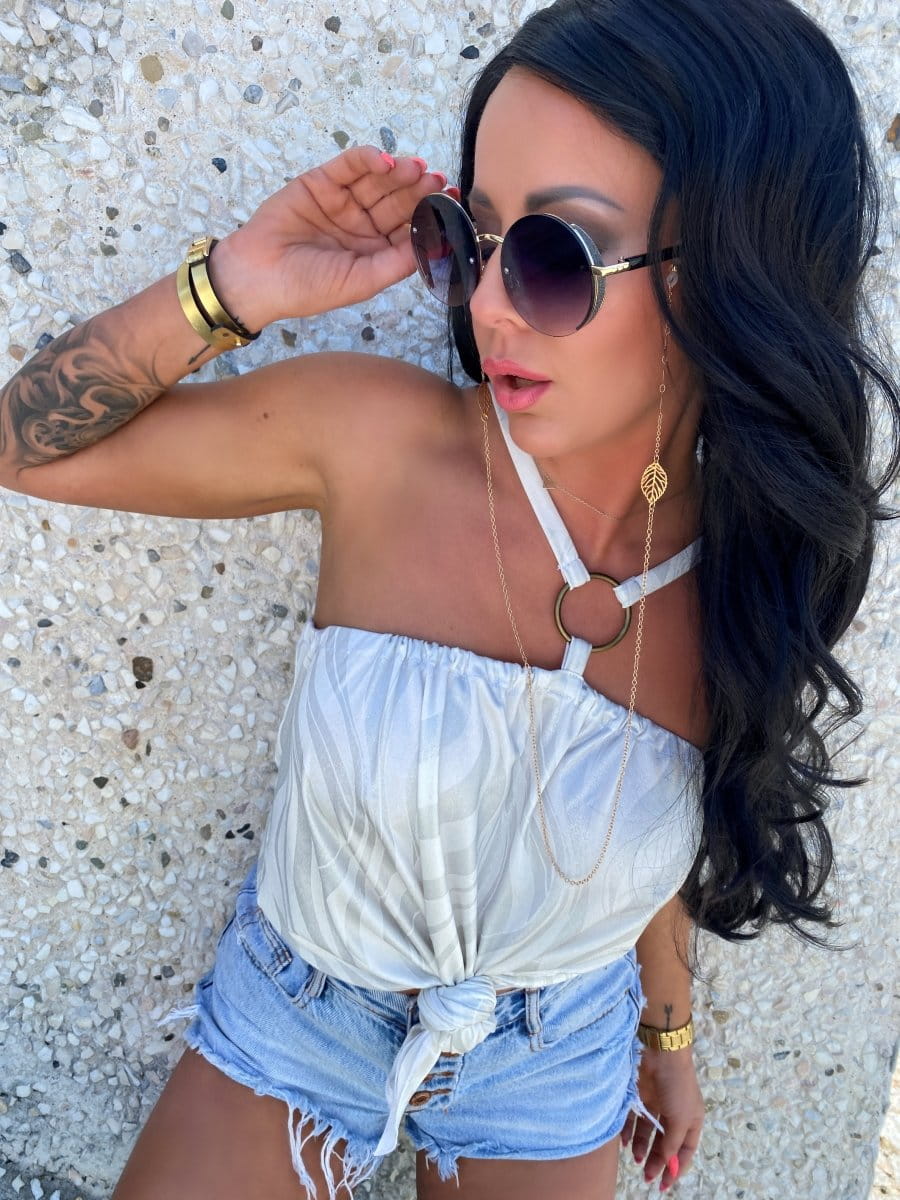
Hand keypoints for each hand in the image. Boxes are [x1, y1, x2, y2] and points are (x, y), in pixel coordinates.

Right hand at [212, 145, 459, 325]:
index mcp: (375, 251)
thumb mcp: (361, 281)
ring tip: (417, 168)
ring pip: (378, 181)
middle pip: (398, 201)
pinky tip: (385, 161)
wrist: (257, 276)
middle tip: (438, 179)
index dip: (430, 216)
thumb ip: (396, 264)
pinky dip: (367, 159)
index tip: (451, 204)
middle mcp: (363, 224)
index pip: (409, 228)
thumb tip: (434, 246)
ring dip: (399, 172)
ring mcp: (343, 201)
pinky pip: (349, 165)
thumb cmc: (308, 287)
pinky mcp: (321, 182)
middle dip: (419, 189)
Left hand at [619, 1046, 704, 1190]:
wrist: (662, 1053)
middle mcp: (675, 1114)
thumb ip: (672, 1144)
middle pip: (665, 1143)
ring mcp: (657, 1104)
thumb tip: (668, 1166)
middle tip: (645, 1176)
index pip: (684, 1152)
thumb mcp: (679, 1120)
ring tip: (635, 1158)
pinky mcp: (642, 1095)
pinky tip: (625, 1142)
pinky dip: (629, 1130)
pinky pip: (634, 1117)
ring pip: (648, 1131)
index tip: (663, 1185)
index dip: (675, 1169)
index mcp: (691, 1121)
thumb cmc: (677, 1087)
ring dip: (642, 1146)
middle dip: (656, 1160)